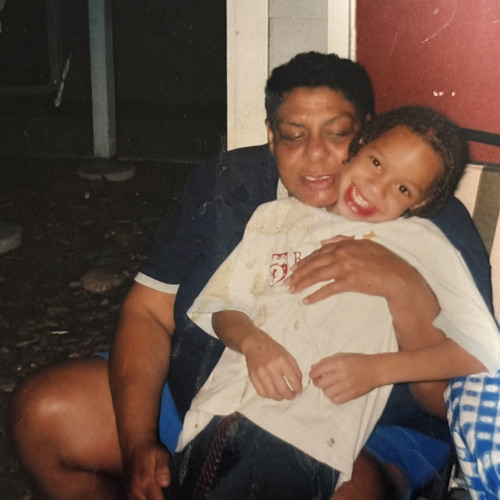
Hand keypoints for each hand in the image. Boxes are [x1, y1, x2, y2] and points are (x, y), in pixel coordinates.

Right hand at [124, 437, 170, 499]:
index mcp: (146, 482)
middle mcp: (136, 490)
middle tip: (164, 494)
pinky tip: (149, 495)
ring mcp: (130, 492)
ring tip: (158, 494)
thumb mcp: (162, 454)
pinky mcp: (128, 491)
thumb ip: (163, 469)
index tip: (172, 497)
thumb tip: (165, 484)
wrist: (135, 442)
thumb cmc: (151, 449)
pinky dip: (143, 499)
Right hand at [242, 329, 302, 399]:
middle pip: (282, 389)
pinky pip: (261, 392)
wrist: (255, 344)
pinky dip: (269, 396)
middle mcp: (271, 367)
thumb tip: (299, 383)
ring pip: (272, 393)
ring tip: (283, 396)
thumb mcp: (287, 355)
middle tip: (292, 395)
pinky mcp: (253, 377)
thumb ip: (295, 369)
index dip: (298, 388)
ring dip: (280, 398)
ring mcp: (261, 373)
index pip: (293, 380)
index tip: (299, 391)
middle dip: (290, 396)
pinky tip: (273, 393)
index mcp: (281, 360)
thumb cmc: (272, 349)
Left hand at [286, 236, 416, 303]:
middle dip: (297, 273)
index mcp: (346, 243)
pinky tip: (306, 300)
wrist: (399, 277)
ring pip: (317, 275)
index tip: (294, 268)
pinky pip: (327, 289)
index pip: (319, 252)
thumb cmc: (384, 262)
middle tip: (286, 282)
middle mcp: (343, 252)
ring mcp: (346, 266)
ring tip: (292, 291)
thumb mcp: (365, 245)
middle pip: (314, 263)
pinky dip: (315, 295)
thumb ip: (344, 241)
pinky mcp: (350, 281)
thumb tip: (324, 242)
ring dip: (302, 283)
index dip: (304, 261)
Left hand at [309, 353, 380, 403]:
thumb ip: (326, 361)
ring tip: (328, 386)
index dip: (312, 373)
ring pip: (327, 393)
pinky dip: (333, 397)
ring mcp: (347, 386)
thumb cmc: (358, 361)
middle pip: (321, 383)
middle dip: (316, 382)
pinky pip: (336, 400)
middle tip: (318, 380)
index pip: (319, 370)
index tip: (312, 375)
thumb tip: (313, 367)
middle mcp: (342, 375)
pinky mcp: (352, 395)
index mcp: (339, 363)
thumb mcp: (342, 356)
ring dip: (325, 390)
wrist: (376, 369)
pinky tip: (335, 392)